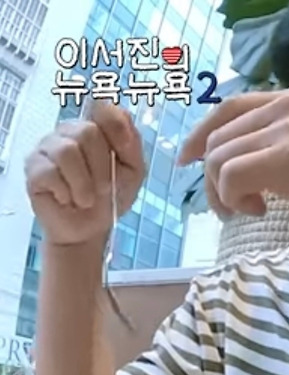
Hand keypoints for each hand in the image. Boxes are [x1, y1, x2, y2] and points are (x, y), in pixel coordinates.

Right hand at [24, 101, 144, 245]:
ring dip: (84, 183)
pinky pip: (50, 172)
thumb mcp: (133, 170)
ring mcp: (48, 148)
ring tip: (87, 198)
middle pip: (88, 132)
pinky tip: (68, 199)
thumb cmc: (111, 196)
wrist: (91, 228)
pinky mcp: (33, 168)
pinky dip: (67, 192)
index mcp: (96, 128)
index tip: (123, 151)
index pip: (104, 109)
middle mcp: (69, 131)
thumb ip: (131, 141)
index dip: (116, 129)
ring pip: (67, 151)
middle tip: (104, 188)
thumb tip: (121, 111)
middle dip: (102, 168)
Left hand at [178, 88, 288, 250]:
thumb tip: (236, 161)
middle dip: (212, 174)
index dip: (200, 134)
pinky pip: (230, 176)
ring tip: (249, 211)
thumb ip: (283, 142)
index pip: (229, 107)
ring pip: (219, 158)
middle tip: (232, 207)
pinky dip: (232, 199)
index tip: (188, 160)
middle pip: (219, 136)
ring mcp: (287, 129)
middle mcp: (288, 106)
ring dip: (223, 192)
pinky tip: (257, 211)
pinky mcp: (286, 157)